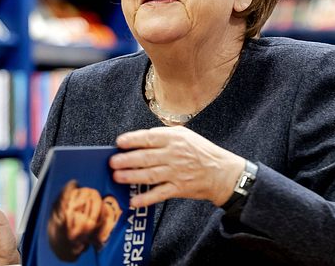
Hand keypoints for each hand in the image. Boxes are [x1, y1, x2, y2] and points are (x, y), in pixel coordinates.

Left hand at [110, 126, 244, 207]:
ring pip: (149, 175)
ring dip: (131, 176)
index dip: (132, 140)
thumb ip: (165, 135)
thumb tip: (141, 138)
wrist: (222, 173)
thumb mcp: (186, 135)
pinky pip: (159, 194)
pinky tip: (133, 200)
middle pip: (146, 157)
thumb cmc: (202, 152)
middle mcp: (175, 155)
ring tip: (117, 177)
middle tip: (112, 162)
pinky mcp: (179, 188)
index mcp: (175, 139)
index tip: (119, 142)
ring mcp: (177, 173)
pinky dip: (146, 198)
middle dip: (127, 160)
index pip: (150, 138)